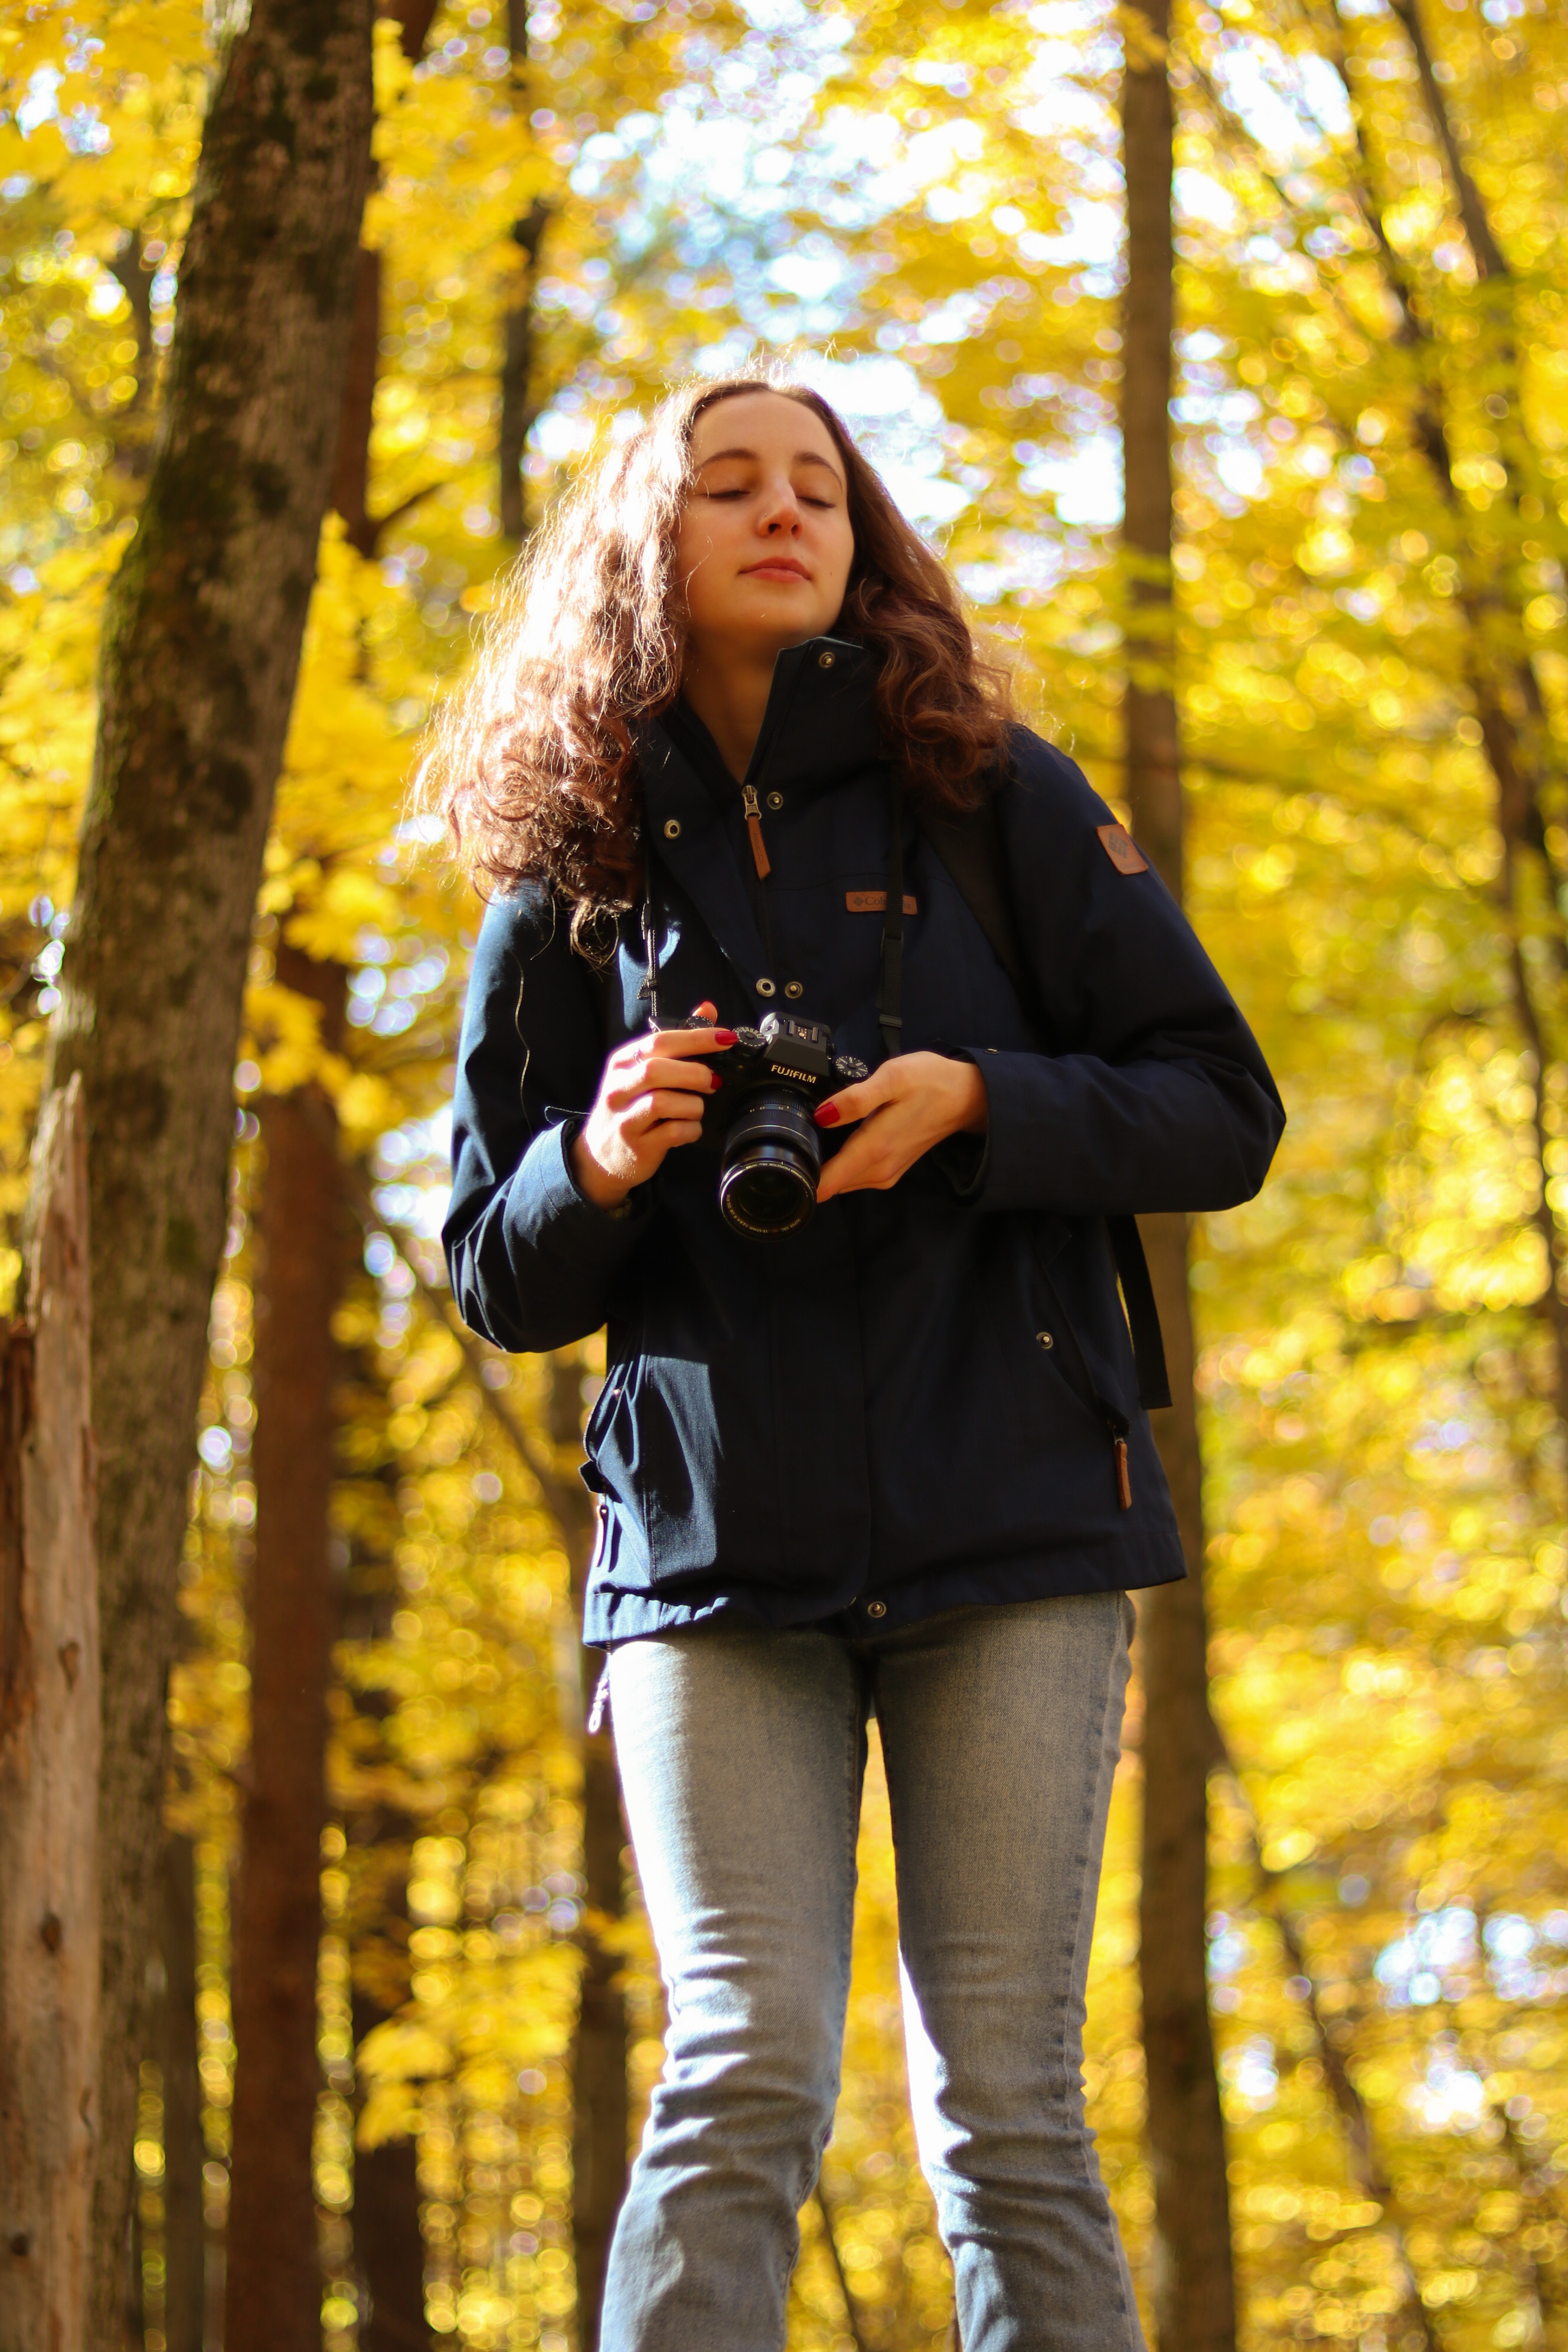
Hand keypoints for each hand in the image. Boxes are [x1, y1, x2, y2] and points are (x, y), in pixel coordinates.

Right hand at [571, 1001, 731, 1208]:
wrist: (601, 1156)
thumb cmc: (630, 1108)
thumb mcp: (645, 1071)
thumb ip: (676, 1041)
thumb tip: (707, 1010)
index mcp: (622, 1063)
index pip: (659, 1041)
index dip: (697, 1038)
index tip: (726, 1038)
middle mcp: (618, 1088)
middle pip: (658, 1069)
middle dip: (695, 1073)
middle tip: (714, 1081)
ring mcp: (625, 1119)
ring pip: (664, 1102)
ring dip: (694, 1105)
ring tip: (696, 1108)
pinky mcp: (637, 1146)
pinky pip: (672, 1133)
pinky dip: (691, 1129)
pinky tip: (690, 1129)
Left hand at [812, 1052, 986, 1204]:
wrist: (966, 1096)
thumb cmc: (930, 1082)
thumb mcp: (892, 1078)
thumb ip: (855, 1099)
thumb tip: (822, 1116)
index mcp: (874, 1150)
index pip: (827, 1183)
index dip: (800, 1180)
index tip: (782, 1166)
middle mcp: (879, 1170)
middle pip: (829, 1184)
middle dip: (809, 1169)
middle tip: (796, 1139)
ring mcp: (886, 1173)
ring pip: (842, 1181)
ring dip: (826, 1167)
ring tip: (816, 1137)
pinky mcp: (891, 1170)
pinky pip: (856, 1175)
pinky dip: (843, 1164)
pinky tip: (840, 1141)